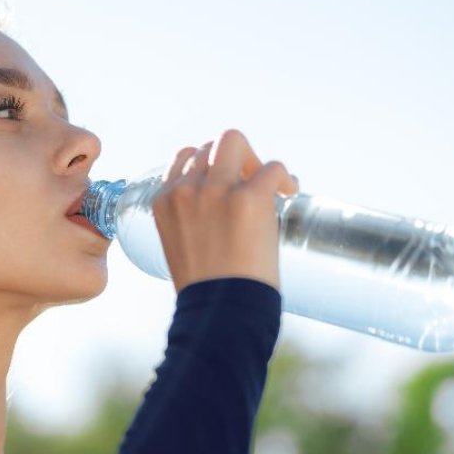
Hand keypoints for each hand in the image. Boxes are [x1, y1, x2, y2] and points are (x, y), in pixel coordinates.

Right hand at [153, 129, 298, 293]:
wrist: (221, 312)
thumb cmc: (206, 292)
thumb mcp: (180, 248)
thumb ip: (191, 222)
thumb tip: (221, 216)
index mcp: (165, 202)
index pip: (184, 158)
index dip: (210, 164)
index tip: (227, 181)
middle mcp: (186, 190)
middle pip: (210, 144)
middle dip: (233, 157)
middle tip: (251, 182)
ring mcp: (217, 191)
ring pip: (234, 141)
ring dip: (254, 160)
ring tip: (270, 184)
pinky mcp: (249, 197)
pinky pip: (272, 167)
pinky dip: (283, 177)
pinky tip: (288, 192)